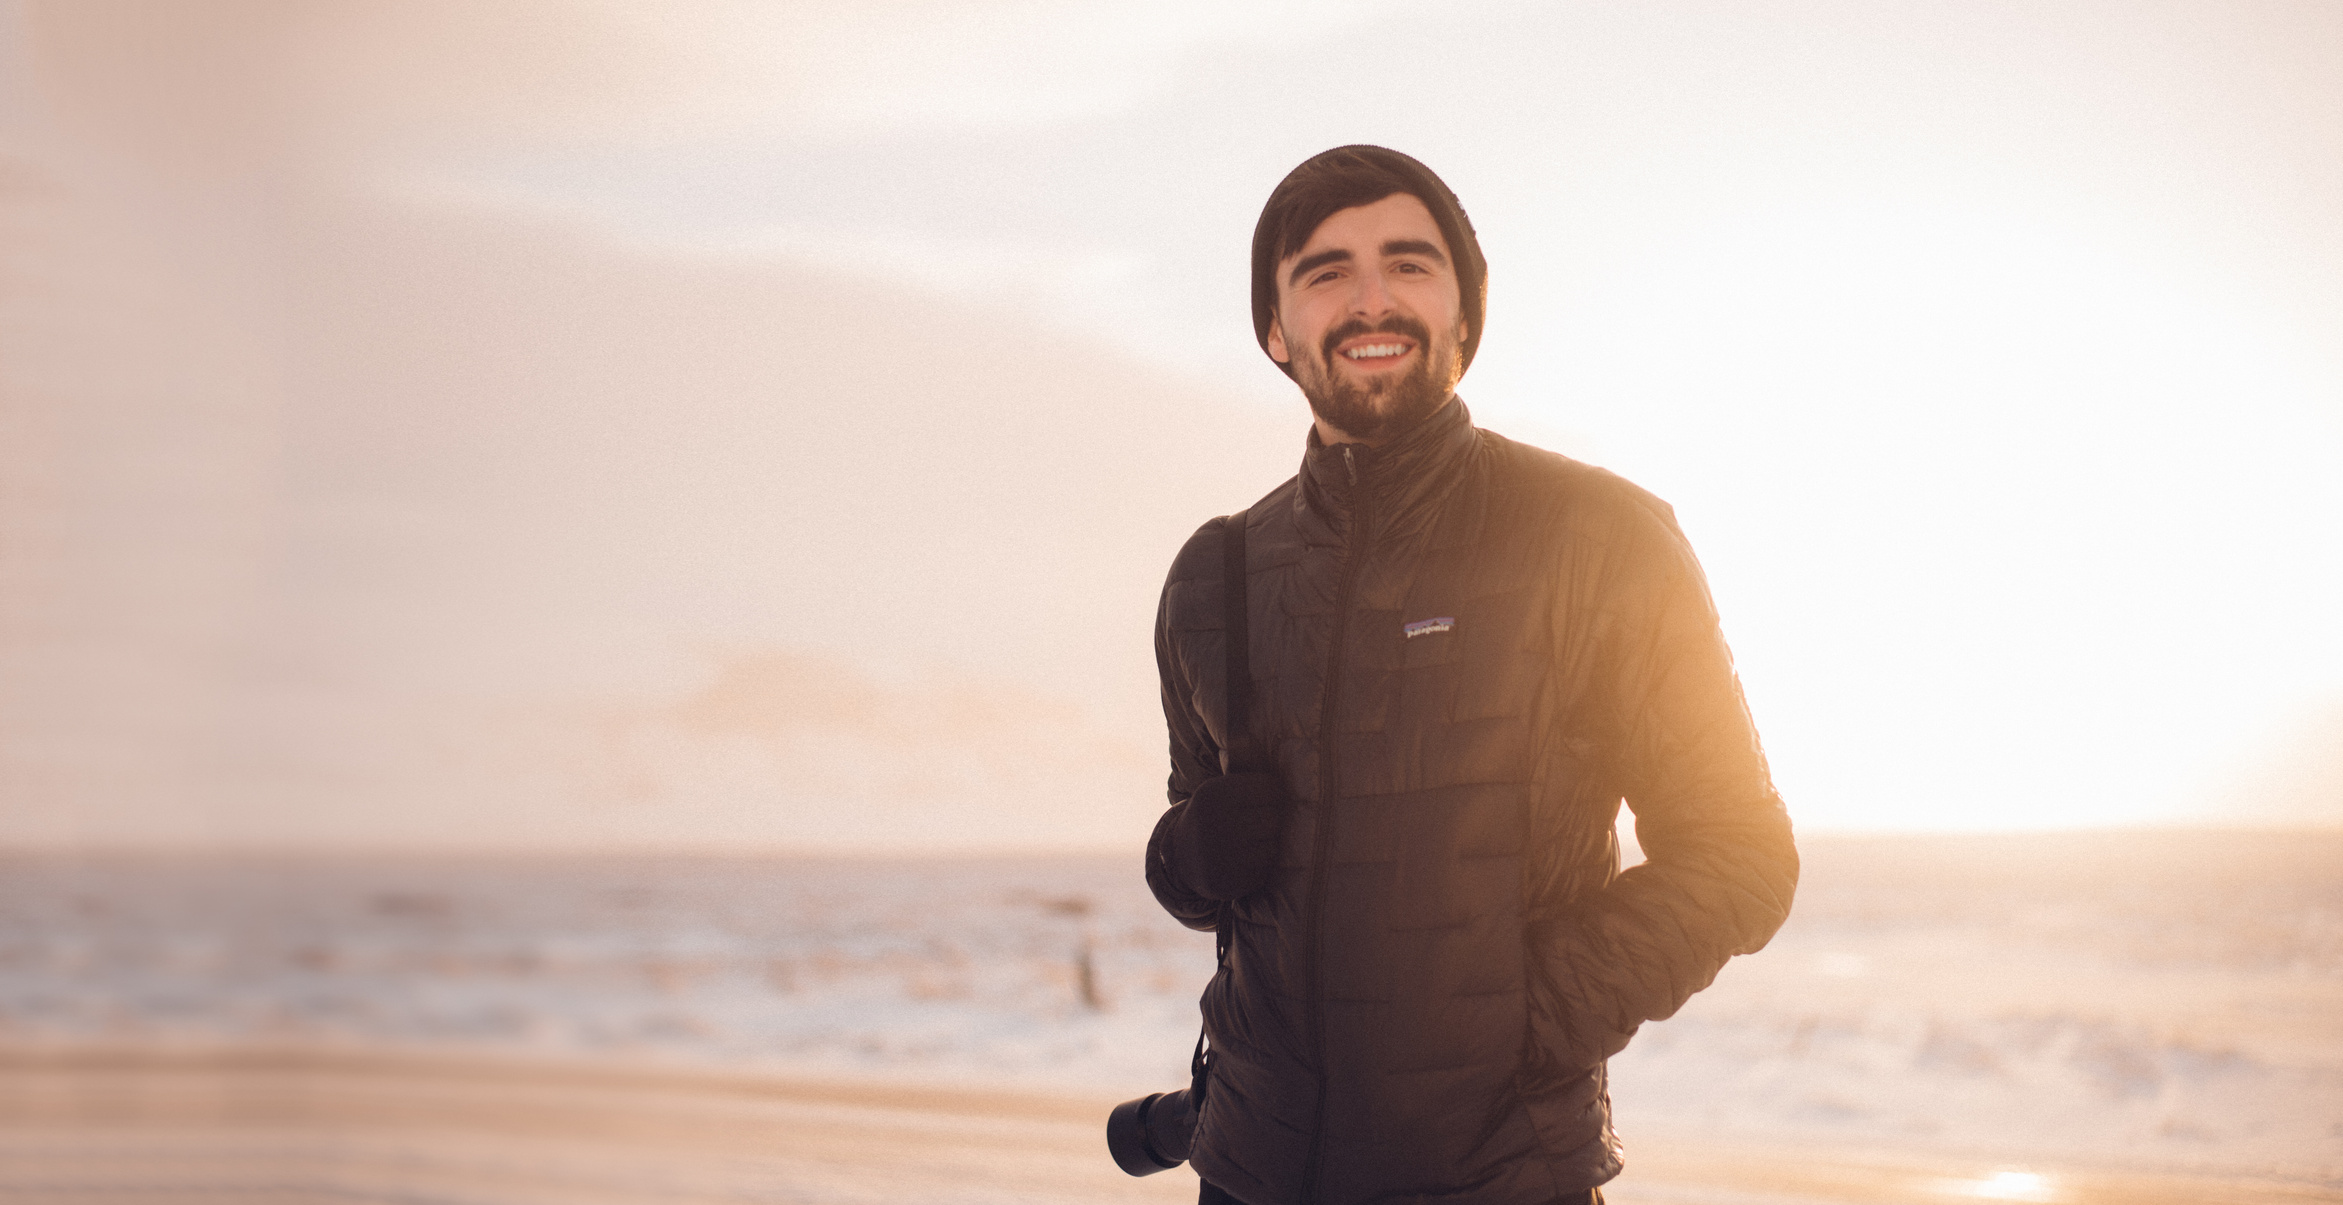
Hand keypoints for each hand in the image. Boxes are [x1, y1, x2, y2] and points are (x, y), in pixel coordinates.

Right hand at [1171, 771, 1286, 900]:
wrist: (1180, 857)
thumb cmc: (1212, 817)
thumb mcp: (1218, 791)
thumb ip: (1248, 779)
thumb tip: (1293, 773)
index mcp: (1214, 794)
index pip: (1269, 787)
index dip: (1273, 793)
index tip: (1266, 799)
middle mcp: (1216, 823)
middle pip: (1274, 818)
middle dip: (1272, 821)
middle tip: (1259, 823)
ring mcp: (1222, 856)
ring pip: (1273, 847)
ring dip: (1268, 845)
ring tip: (1251, 843)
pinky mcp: (1229, 883)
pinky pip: (1264, 872)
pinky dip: (1260, 867)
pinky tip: (1245, 861)